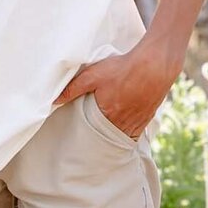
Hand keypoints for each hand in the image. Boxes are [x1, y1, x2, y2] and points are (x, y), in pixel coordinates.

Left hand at [54, 44, 178, 139]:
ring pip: (121, 137)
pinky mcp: (147, 118)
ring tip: (104, 139)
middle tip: (90, 141)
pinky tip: (122, 134)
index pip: (92, 132)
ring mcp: (136, 122)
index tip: (78, 139)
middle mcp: (122, 122)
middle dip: (98, 138)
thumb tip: (54, 101)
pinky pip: (136, 134)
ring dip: (113, 138)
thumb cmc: (121, 69)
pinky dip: (128, 135)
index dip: (85, 135)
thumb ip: (73, 88)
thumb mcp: (92, 75)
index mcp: (106, 114)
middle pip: (107, 137)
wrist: (154, 65)